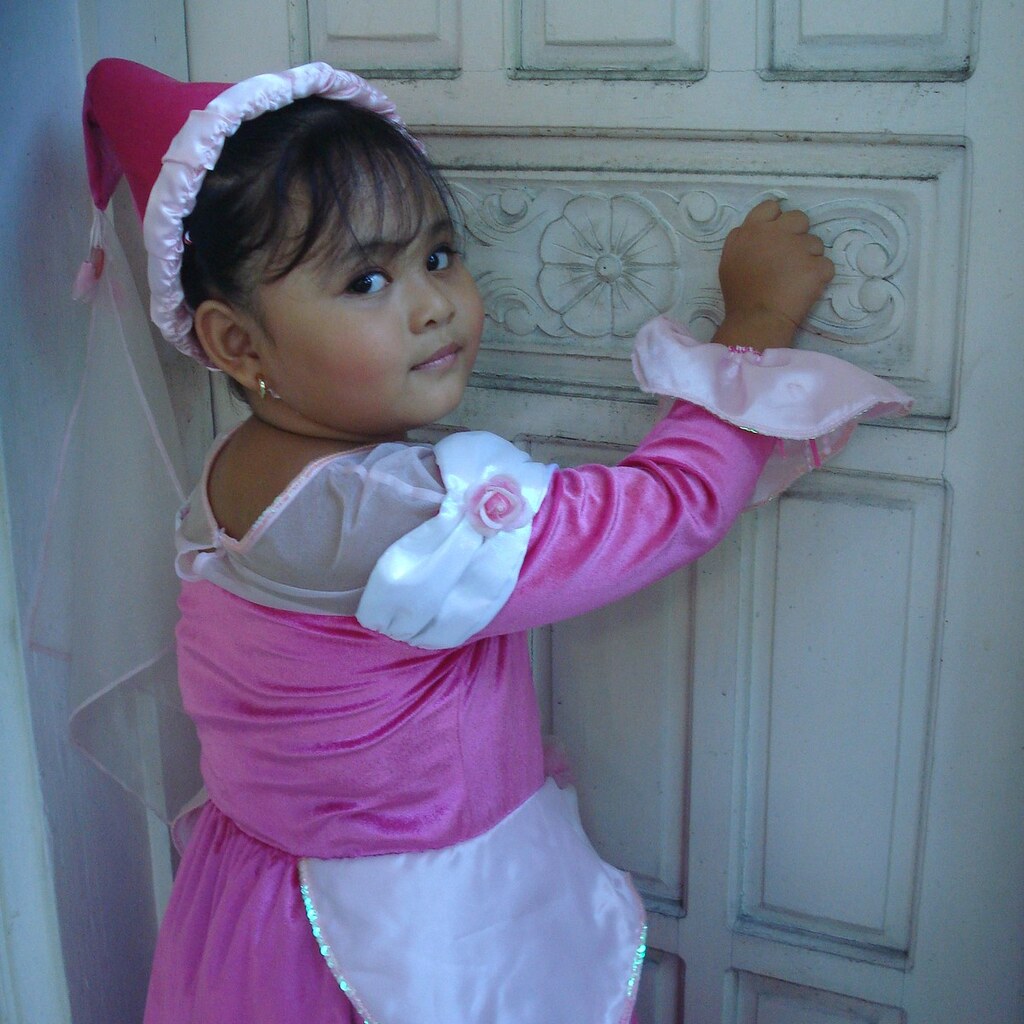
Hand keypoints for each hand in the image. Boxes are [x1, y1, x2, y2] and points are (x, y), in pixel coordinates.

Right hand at [712, 199, 833, 349]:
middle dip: (797, 234)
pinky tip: (806, 289)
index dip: (777, 219)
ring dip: (809, 258)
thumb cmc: (739, 294)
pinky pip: (826, 266)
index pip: (771, 207)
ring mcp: (799, 249)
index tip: (776, 236)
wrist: (756, 320)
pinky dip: (819, 277)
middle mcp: (777, 233)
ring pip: (815, 243)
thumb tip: (757, 232)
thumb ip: (743, 239)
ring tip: (795, 279)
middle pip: (799, 218)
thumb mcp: (729, 260)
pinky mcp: (816, 267)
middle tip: (789, 257)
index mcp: (753, 230)